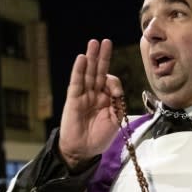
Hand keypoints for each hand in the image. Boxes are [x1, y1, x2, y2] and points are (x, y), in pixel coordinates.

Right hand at [58, 39, 123, 169]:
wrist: (82, 150)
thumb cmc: (99, 138)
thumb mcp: (115, 121)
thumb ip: (118, 104)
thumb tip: (115, 89)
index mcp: (107, 99)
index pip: (111, 83)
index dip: (114, 84)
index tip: (115, 94)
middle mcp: (95, 94)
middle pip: (99, 71)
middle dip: (102, 57)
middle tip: (105, 42)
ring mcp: (84, 95)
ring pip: (88, 73)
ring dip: (91, 58)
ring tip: (94, 43)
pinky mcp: (73, 98)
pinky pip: (76, 82)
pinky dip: (79, 70)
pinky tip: (82, 59)